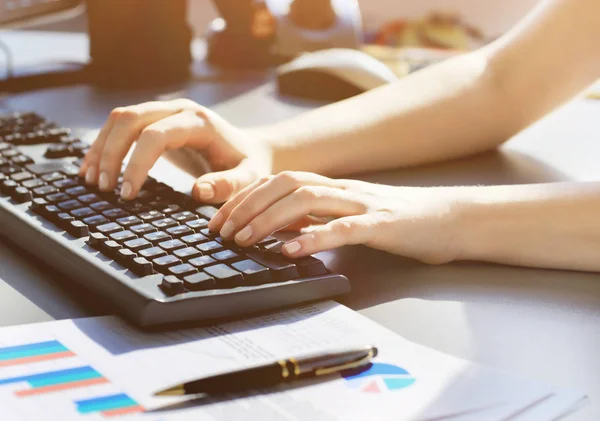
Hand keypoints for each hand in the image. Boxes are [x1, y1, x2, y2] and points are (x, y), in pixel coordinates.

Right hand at [79, 99, 272, 202]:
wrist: (250, 151)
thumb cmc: (249, 166)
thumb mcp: (248, 179)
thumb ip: (228, 185)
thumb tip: (199, 191)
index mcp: (199, 122)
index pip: (155, 135)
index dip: (136, 162)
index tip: (127, 193)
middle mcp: (179, 110)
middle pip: (130, 119)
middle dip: (111, 153)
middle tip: (103, 187)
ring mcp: (165, 112)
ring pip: (120, 119)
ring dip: (101, 147)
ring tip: (91, 180)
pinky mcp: (156, 122)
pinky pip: (122, 126)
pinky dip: (105, 145)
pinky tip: (93, 168)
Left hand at [208, 171, 462, 263]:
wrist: (450, 219)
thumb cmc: (398, 221)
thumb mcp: (348, 217)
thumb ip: (317, 220)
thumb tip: (279, 232)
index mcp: (332, 188)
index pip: (278, 182)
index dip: (244, 198)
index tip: (218, 220)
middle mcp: (342, 189)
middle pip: (285, 184)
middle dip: (247, 206)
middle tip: (222, 232)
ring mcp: (362, 204)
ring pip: (308, 199)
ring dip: (270, 219)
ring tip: (245, 239)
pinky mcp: (382, 224)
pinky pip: (344, 227)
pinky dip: (314, 237)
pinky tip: (290, 250)